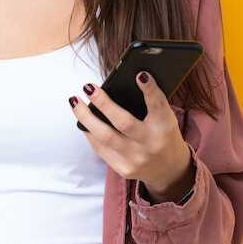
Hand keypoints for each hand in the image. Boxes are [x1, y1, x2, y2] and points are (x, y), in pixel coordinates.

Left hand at [70, 72, 194, 202]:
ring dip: (85, 117)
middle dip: (103, 103)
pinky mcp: (124, 169)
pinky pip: (100, 148)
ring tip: (74, 101)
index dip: (149, 90)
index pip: (158, 105)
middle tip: (88, 87)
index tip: (139, 74)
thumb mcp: (164, 118)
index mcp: (165, 127)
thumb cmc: (162, 134)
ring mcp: (136, 159)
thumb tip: (119, 84)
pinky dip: (89, 132)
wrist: (167, 169)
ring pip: (105, 136)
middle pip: (124, 122)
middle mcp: (151, 144)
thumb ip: (150, 103)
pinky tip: (82, 120)